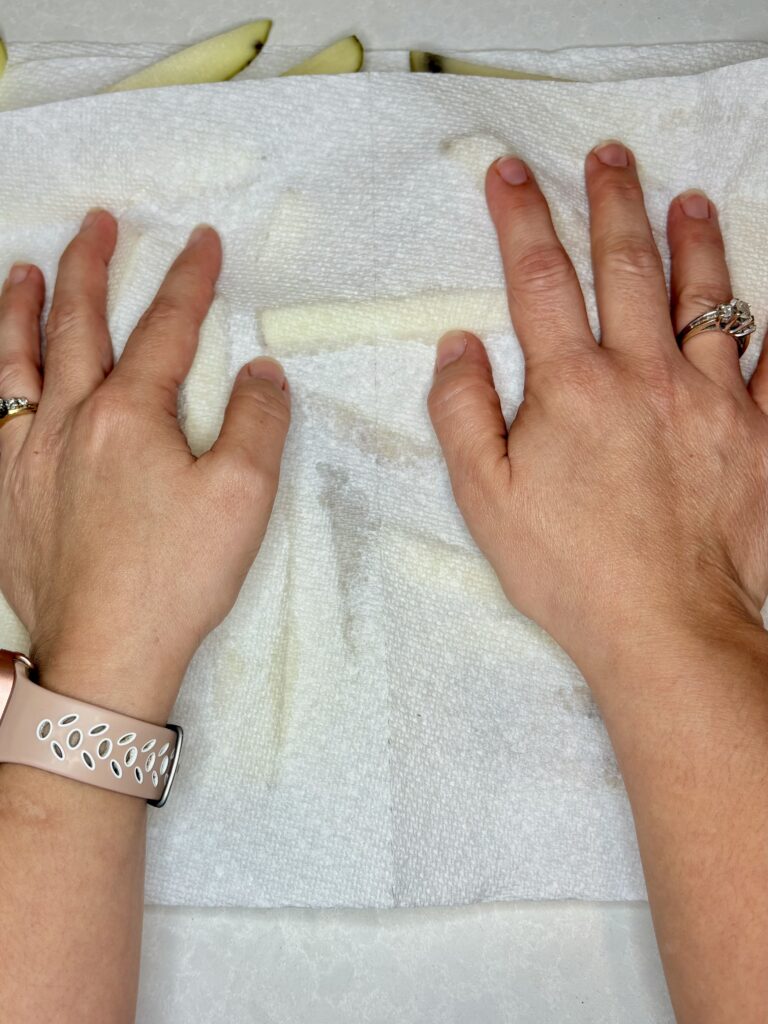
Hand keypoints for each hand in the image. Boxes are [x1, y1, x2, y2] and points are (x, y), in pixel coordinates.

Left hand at [0, 212, 289, 720]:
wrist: (106, 652)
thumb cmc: (176, 577)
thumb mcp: (243, 497)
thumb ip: (256, 422)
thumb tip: (260, 372)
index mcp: (129, 416)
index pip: (164, 328)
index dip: (187, 279)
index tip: (201, 241)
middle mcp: (69, 422)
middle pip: (76, 325)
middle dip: (89, 266)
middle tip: (97, 223)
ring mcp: (27, 459)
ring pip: (16, 362)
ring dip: (19, 308)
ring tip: (21, 269)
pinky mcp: (5, 497)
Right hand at [429, 142, 767, 683]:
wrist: (665, 627)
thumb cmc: (570, 569)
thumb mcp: (484, 499)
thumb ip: (463, 413)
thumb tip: (458, 345)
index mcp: (573, 387)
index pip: (540, 279)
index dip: (522, 217)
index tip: (510, 172)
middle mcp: (645, 376)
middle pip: (627, 267)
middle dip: (613, 202)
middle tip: (609, 156)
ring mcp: (712, 401)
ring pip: (706, 299)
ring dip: (696, 242)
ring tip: (689, 199)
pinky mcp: (759, 435)